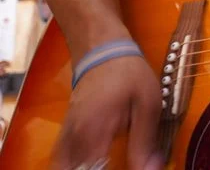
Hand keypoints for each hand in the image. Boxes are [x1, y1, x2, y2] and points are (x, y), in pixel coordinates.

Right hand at [51, 55, 163, 169]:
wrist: (102, 51)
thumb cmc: (130, 75)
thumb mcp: (147, 105)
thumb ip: (145, 142)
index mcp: (95, 133)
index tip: (130, 169)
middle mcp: (74, 139)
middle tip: (116, 164)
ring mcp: (65, 136)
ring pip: (66, 167)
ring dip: (87, 169)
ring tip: (107, 163)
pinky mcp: (63, 133)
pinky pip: (61, 160)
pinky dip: (73, 166)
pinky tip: (91, 165)